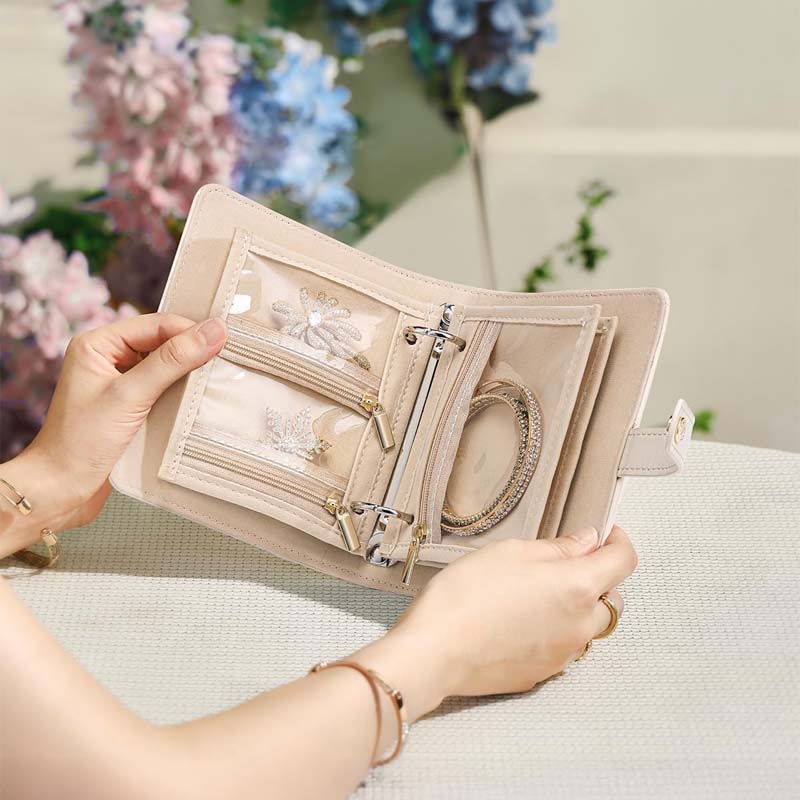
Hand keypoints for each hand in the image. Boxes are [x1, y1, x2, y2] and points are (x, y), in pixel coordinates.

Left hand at [0, 314, 226, 551]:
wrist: (61, 490)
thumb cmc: (81, 443)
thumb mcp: (131, 396)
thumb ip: (173, 360)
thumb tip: (213, 331)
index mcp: (97, 344)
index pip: (155, 325)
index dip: (189, 330)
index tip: (224, 340)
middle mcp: (107, 359)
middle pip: (162, 343)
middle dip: (192, 350)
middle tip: (227, 358)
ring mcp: (118, 384)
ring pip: (166, 366)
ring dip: (189, 373)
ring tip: (217, 378)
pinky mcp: (130, 407)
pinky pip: (164, 389)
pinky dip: (182, 393)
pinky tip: (198, 400)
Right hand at [355, 526, 635, 719]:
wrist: (436, 650)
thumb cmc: (466, 597)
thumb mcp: (512, 552)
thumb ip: (557, 547)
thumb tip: (586, 542)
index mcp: (577, 587)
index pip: (623, 562)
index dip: (618, 543)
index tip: (608, 535)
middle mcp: (580, 625)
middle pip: (611, 599)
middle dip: (596, 579)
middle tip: (563, 563)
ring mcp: (564, 654)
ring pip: (587, 627)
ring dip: (576, 608)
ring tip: (535, 594)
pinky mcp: (543, 674)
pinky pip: (562, 647)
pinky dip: (554, 631)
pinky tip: (520, 621)